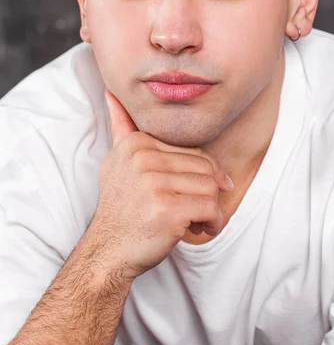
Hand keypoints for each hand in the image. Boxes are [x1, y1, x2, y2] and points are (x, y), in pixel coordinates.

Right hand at [88, 89, 233, 280]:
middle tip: (191, 209)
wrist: (108, 251)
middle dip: (206, 192)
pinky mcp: (167, 209)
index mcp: (136, 144)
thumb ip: (121, 127)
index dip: (199, 175)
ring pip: (211, 187)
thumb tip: (111, 93)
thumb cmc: (121, 209)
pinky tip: (198, 230)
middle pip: (205, 167)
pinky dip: (212, 223)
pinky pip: (211, 208)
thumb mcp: (115, 162)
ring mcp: (154, 183)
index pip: (193, 151)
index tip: (187, 193)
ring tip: (193, 220)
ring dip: (210, 209)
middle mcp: (143, 159)